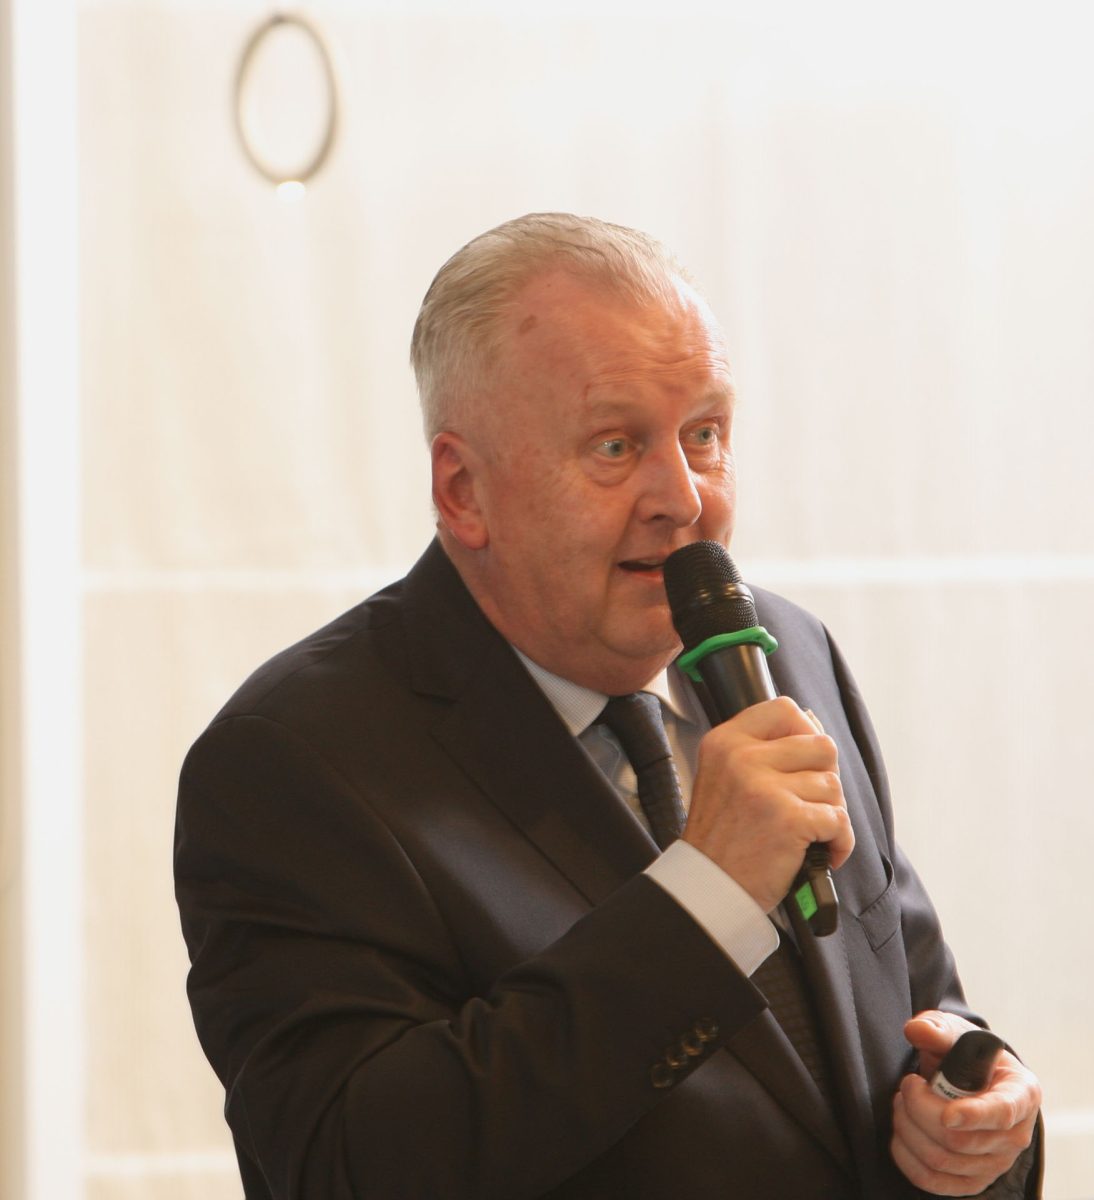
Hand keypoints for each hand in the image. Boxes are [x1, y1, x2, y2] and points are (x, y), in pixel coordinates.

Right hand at [682, 696, 853, 911]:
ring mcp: (765, 786)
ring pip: (832, 785)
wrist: (709, 887)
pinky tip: (821, 853)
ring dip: (830, 814)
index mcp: (725, 741)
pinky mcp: (788, 818)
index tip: (803, 761)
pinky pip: (839, 820)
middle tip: (809, 805)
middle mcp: (742, 757)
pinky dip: (839, 842)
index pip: (784, 709)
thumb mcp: (723, 777)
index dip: (806, 731)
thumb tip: (812, 723)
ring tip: (809, 834)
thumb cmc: (722, 837)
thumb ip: (761, 749)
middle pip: (821, 745)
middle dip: (824, 778)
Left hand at [891, 1011, 1040, 1195]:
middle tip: (907, 1085)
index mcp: (1021, 1093)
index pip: (1002, 1113)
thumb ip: (938, 1029)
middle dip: (918, 1109)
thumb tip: (917, 1030)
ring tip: (902, 1103)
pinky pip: (933, 1182)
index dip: (973, 1116)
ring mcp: (996, 1163)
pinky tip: (900, 1133)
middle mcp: (1015, 1135)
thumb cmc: (966, 1055)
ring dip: (908, 1129)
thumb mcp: (956, 1033)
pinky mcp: (973, 1180)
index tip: (946, 1114)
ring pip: (942, 1160)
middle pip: (960, 1140)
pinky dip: (906, 1157)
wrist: (969, 1079)